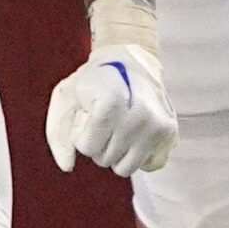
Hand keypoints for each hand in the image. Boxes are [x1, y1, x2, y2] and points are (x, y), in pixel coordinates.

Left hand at [46, 42, 177, 176]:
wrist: (129, 59)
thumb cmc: (94, 79)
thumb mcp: (67, 96)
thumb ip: (58, 132)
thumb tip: (67, 167)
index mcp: (112, 104)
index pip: (87, 148)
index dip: (82, 135)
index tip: (89, 116)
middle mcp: (139, 116)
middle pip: (106, 160)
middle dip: (99, 145)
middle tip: (104, 121)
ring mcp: (158, 126)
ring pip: (126, 168)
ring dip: (117, 153)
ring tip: (118, 129)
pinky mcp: (170, 133)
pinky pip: (149, 166)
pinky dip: (139, 155)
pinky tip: (135, 135)